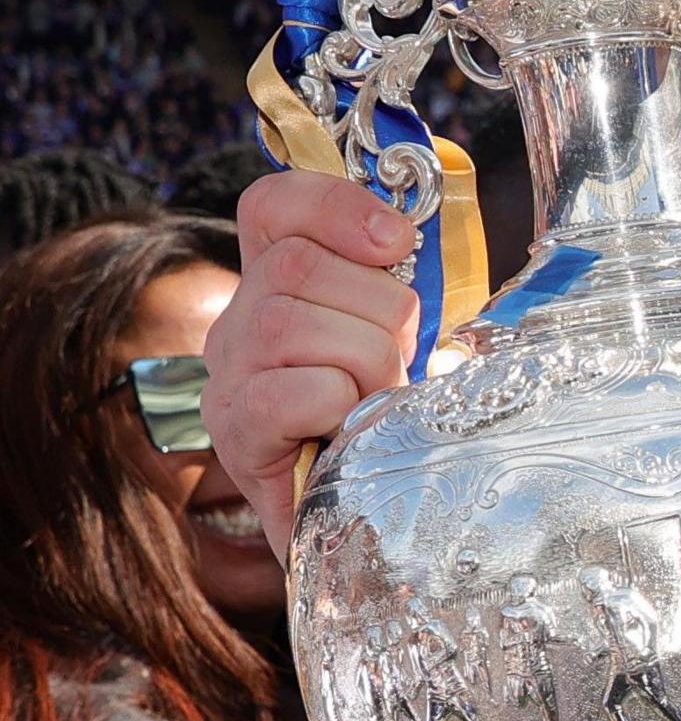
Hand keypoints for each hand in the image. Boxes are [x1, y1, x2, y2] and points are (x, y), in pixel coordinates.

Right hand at [204, 170, 422, 561]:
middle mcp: (238, 321)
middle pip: (296, 263)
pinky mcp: (235, 434)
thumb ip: (399, 279)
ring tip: (378, 397)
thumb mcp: (400, 334)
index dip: (334, 205)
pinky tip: (347, 429)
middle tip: (397, 360)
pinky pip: (289, 391)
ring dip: (366, 360)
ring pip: (291, 321)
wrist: (362, 516)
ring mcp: (227, 378)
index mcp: (278, 283)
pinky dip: (339, 406)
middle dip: (378, 309)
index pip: (273, 205)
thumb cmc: (387, 412)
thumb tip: (413, 225)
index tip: (397, 242)